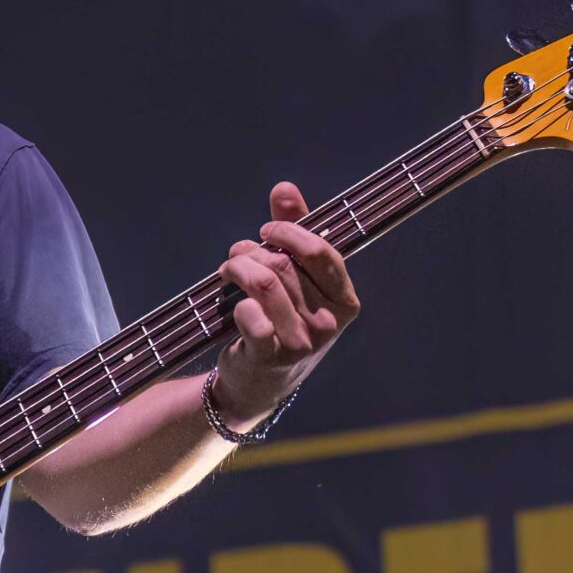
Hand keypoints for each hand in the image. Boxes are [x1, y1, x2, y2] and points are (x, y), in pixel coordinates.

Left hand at [211, 182, 359, 426]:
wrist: (258, 383)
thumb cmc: (280, 321)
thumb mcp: (295, 279)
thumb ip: (294, 232)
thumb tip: (284, 189)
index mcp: (344, 301)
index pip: (320, 251)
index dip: (287, 232)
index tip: (266, 230)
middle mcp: (329, 324)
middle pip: (283, 264)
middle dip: (252, 251)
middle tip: (237, 255)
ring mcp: (302, 343)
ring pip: (264, 282)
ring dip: (237, 268)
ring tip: (228, 270)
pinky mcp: (272, 358)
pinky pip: (250, 315)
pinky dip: (235, 303)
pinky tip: (232, 304)